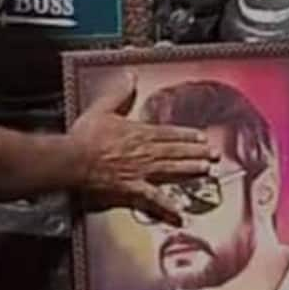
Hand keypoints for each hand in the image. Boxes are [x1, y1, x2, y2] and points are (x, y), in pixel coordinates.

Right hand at [69, 68, 213, 222]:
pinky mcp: (132, 188)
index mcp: (139, 133)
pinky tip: (179, 213)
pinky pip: (153, 198)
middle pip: (175, 151)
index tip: (201, 138)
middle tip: (214, 155)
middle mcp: (145, 152)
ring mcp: (141, 171)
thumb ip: (119, 92)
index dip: (187, 135)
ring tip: (206, 171)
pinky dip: (167, 205)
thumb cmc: (86, 137)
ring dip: (190, 170)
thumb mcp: (102, 108)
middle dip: (197, 152)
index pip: (169, 133)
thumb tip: (130, 76)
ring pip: (171, 170)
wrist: (74, 159)